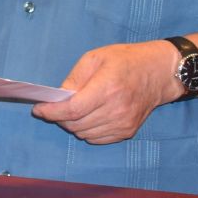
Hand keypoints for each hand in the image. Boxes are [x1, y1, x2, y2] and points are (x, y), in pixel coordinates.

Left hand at [31, 41, 177, 143]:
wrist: (159, 72)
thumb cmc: (126, 60)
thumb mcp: (95, 57)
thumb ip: (75, 77)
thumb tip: (59, 96)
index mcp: (107, 88)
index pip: (72, 110)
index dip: (51, 112)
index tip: (38, 109)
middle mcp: (116, 110)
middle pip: (76, 124)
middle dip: (58, 118)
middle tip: (54, 107)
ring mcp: (123, 123)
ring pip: (85, 134)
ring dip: (72, 125)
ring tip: (72, 110)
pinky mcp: (128, 131)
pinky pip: (97, 139)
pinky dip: (86, 131)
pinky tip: (87, 117)